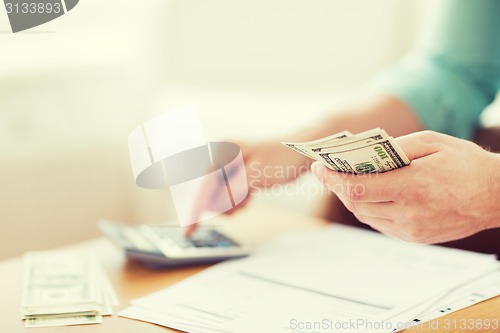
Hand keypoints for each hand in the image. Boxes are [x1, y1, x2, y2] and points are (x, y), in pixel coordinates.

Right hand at [185, 138, 308, 235]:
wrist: (301, 151)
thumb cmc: (281, 157)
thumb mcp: (256, 175)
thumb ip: (233, 190)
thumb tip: (214, 203)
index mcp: (221, 152)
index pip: (203, 187)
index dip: (195, 210)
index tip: (188, 232)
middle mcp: (220, 158)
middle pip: (209, 194)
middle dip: (224, 203)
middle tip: (245, 197)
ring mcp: (228, 167)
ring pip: (220, 198)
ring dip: (233, 202)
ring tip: (250, 194)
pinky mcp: (236, 175)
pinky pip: (229, 196)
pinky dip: (238, 200)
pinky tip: (250, 194)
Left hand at [311, 131, 499, 243]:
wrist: (497, 197)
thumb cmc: (466, 164)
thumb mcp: (432, 142)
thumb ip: (395, 148)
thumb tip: (364, 154)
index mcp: (413, 186)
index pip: (358, 188)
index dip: (333, 179)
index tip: (319, 167)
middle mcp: (409, 213)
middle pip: (357, 203)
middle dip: (337, 186)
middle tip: (328, 171)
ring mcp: (411, 230)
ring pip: (365, 215)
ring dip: (351, 198)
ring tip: (345, 180)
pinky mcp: (414, 238)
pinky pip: (379, 223)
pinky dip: (368, 208)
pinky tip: (369, 194)